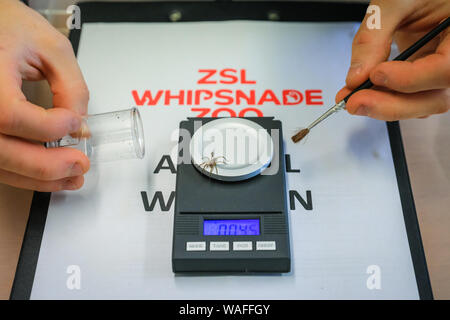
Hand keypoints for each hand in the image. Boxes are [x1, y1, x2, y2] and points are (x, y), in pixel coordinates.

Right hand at [0, 0, 88, 190]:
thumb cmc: (10, 27)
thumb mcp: (50, 48)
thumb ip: (71, 87)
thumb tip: (80, 125)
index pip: (10, 113)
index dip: (48, 126)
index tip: (73, 123)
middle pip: (2, 149)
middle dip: (47, 165)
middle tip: (79, 164)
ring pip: (0, 163)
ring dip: (39, 177)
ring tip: (72, 176)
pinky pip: (0, 161)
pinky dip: (26, 173)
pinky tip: (51, 174)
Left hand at [336, 0, 449, 120]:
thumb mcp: (393, 3)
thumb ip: (373, 38)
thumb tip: (355, 78)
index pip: (447, 68)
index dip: (411, 78)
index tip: (377, 74)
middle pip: (437, 97)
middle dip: (393, 104)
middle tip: (355, 101)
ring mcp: (443, 70)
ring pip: (424, 104)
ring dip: (387, 106)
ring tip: (354, 99)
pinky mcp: (427, 78)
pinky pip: (412, 100)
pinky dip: (387, 100)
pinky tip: (364, 94)